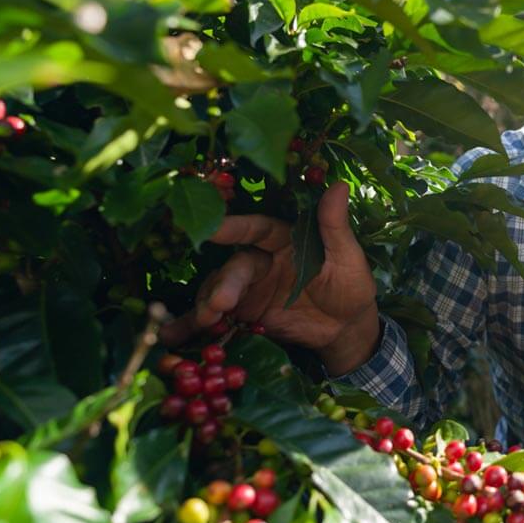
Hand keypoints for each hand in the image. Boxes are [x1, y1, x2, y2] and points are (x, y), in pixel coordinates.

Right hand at [159, 182, 380, 374]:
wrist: (347, 330)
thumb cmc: (351, 286)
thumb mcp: (348, 258)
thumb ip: (335, 227)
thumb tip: (339, 185)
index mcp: (283, 239)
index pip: (255, 229)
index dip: (234, 228)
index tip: (213, 228)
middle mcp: (260, 261)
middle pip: (234, 267)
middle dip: (224, 284)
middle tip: (220, 303)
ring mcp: (249, 290)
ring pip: (219, 291)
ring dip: (207, 305)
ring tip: (206, 322)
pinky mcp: (243, 316)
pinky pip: (216, 319)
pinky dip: (192, 326)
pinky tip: (172, 337)